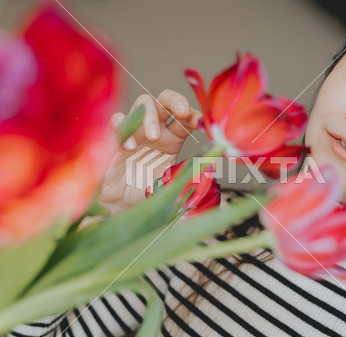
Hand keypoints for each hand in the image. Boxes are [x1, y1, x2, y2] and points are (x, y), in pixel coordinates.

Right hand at [99, 90, 201, 214]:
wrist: (120, 205)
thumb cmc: (146, 192)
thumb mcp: (171, 183)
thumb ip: (187, 174)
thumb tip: (208, 166)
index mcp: (172, 139)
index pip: (185, 119)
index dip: (194, 115)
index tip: (200, 122)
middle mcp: (155, 130)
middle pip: (165, 100)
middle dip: (176, 101)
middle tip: (182, 112)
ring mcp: (135, 130)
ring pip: (143, 103)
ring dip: (151, 115)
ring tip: (154, 137)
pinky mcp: (115, 137)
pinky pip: (118, 121)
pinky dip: (124, 127)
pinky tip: (130, 147)